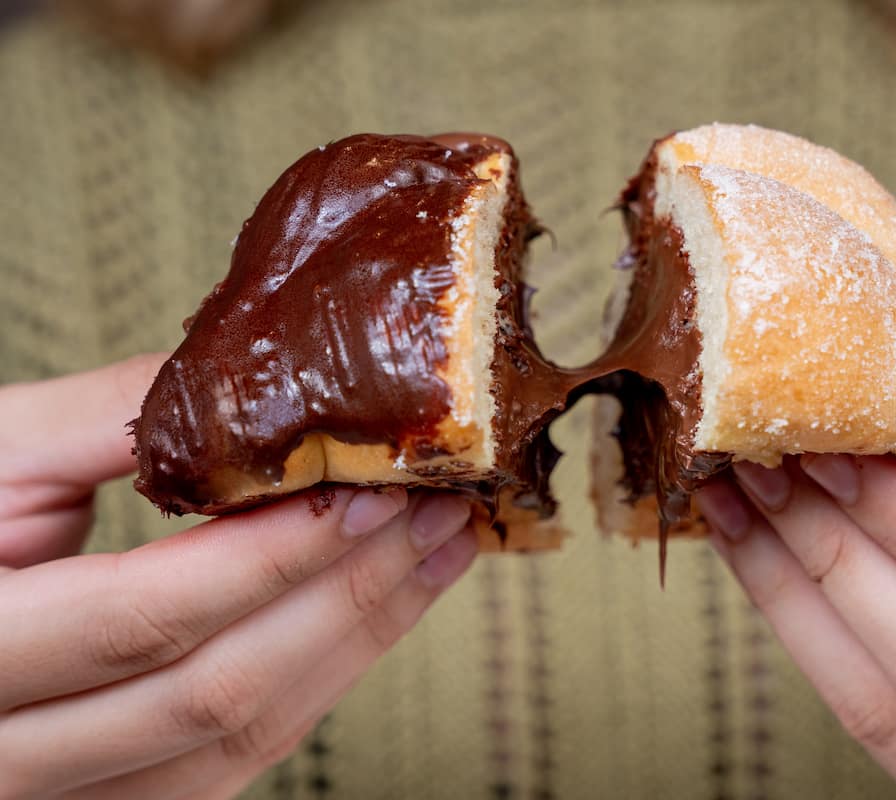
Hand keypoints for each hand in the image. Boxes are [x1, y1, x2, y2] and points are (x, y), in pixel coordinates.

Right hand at [0, 356, 477, 799]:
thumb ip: (115, 420)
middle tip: (436, 513)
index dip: (276, 555)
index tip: (373, 491)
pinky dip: (318, 679)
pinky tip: (375, 610)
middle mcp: (9, 750)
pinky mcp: (114, 791)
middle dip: (348, 595)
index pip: (148, 616)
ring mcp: (65, 790)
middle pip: (215, 690)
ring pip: (238, 736)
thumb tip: (263, 385)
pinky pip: (232, 754)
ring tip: (435, 555)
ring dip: (356, 641)